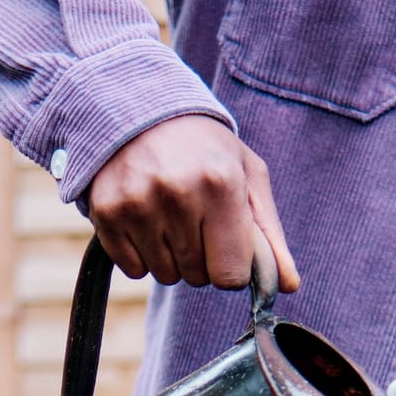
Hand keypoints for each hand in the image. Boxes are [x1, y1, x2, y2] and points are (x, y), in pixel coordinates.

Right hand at [87, 115, 300, 292]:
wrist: (140, 109)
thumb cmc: (204, 149)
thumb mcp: (246, 176)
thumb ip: (269, 235)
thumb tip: (289, 286)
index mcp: (221, 184)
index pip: (230, 276)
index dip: (231, 265)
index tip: (225, 242)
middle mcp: (178, 194)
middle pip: (197, 278)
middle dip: (201, 258)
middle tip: (194, 218)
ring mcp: (137, 204)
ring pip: (165, 275)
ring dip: (171, 257)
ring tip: (168, 215)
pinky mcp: (106, 212)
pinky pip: (133, 270)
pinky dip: (141, 255)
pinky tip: (143, 218)